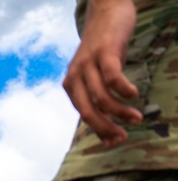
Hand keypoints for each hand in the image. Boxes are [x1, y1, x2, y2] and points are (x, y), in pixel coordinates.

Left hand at [62, 0, 140, 146]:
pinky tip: (133, 94)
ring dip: (119, 111)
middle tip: (123, 136)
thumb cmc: (104, 50)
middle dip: (105, 127)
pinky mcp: (104, 52)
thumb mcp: (98, 76)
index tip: (115, 142)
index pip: (83, 115)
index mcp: (71, 85)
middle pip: (88, 110)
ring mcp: (88, 63)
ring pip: (100, 96)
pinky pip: (111, 77)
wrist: (105, 12)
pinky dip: (122, 89)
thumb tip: (111, 133)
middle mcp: (75, 76)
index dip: (99, 130)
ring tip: (136, 117)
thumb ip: (101, 99)